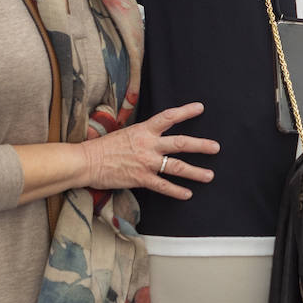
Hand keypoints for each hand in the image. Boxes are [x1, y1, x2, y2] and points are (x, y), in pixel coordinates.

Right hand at [80, 102, 218, 199]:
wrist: (86, 161)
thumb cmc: (103, 147)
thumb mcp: (126, 133)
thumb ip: (143, 134)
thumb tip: (156, 135)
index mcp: (144, 130)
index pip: (168, 117)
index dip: (185, 112)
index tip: (200, 108)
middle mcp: (148, 144)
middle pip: (181, 143)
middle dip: (201, 145)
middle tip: (216, 147)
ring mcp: (146, 162)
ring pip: (177, 166)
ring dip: (195, 172)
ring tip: (209, 175)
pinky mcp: (141, 178)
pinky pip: (163, 185)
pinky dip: (177, 191)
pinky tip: (188, 194)